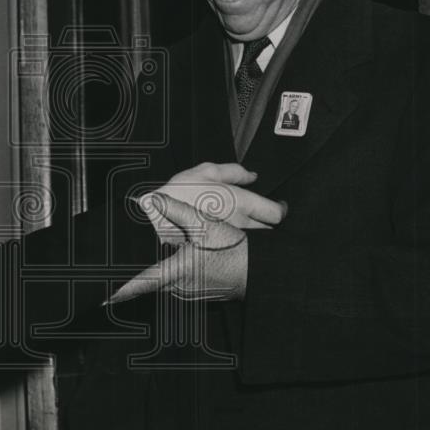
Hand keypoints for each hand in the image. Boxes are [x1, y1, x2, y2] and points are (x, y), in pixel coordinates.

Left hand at [109, 193, 248, 303]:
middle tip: (110, 280)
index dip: (120, 290)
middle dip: (132, 279)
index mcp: (177, 272)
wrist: (259, 272)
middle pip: (149, 282)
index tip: (101, 298)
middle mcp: (179, 287)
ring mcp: (188, 293)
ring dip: (154, 277)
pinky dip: (172, 277)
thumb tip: (155, 198)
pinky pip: (177, 285)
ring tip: (133, 274)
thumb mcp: (206, 226)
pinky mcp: (196, 294)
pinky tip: (180, 265)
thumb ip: (178, 212)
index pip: (142, 283)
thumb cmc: (235, 252)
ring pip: (163, 284)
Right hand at [142, 163, 285, 245]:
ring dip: (253, 239)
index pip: (277, 214)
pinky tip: (225, 244)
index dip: (279, 210)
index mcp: (240, 203)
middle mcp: (240, 226)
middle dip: (269, 227)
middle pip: (269, 233)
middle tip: (260, 219)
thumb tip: (252, 176)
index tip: (276, 207)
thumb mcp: (203, 171)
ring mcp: (229, 244)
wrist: (150, 222)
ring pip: (254, 246)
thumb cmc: (175, 194)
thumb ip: (233, 172)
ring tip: (242, 232)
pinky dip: (236, 250)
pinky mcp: (219, 257)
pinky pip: (236, 254)